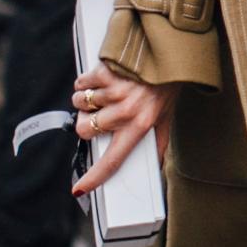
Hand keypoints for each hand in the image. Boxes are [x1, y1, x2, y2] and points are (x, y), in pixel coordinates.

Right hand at [71, 63, 179, 196]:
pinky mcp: (105, 72)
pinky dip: (85, 83)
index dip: (95, 177)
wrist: (166, 58)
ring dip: (86, 101)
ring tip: (105, 95)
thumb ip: (158, 146)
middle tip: (98, 116)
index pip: (113, 160)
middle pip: (84, 129)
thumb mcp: (166, 122)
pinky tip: (102, 81)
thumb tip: (153, 169)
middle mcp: (125, 112)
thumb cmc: (164, 91)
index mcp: (140, 128)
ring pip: (79, 104)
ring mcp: (113, 92)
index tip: (80, 188)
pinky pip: (81, 83)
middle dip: (85, 123)